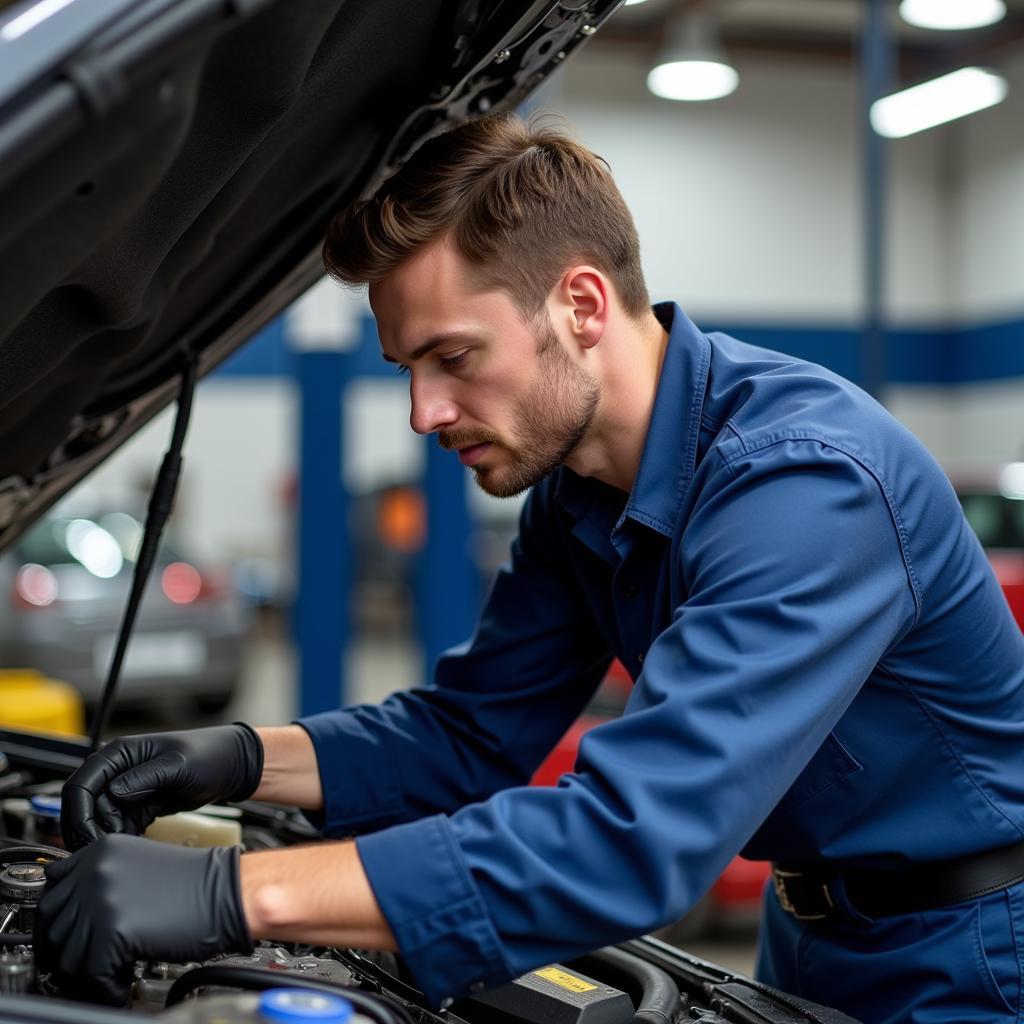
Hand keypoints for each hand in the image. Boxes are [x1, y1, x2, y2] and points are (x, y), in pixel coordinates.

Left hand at [33, 833, 252, 1005]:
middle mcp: (96, 871)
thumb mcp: (139, 864)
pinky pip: (91, 974)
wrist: (227, 891)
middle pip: (52, 921)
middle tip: (82, 963)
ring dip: (85, 972)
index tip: (64, 933)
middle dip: (63, 948)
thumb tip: (76, 911)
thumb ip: (103, 879)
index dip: (58, 915)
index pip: (52, 886)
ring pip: (68, 953)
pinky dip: (105, 988)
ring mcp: (101, 900)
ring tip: (108, 974)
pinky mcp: (112, 932)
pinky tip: (121, 985)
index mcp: (102, 850)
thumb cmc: (194, 883)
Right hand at [61, 724, 263, 850]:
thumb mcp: (178, 765)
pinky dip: (124, 837)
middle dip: (92, 829)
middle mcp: (119, 770)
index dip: (79, 813)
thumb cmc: (210, 754)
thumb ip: (145, 777)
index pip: (82, 784)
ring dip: (109, 836)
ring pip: (102, 819)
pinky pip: (120, 824)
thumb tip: (114, 792)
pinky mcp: (140, 804)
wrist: (233, 766)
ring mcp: (129, 788)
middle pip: (87, 805)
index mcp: (121, 753)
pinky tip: (136, 842)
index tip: (90, 836)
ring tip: (129, 843)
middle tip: (106, 848)